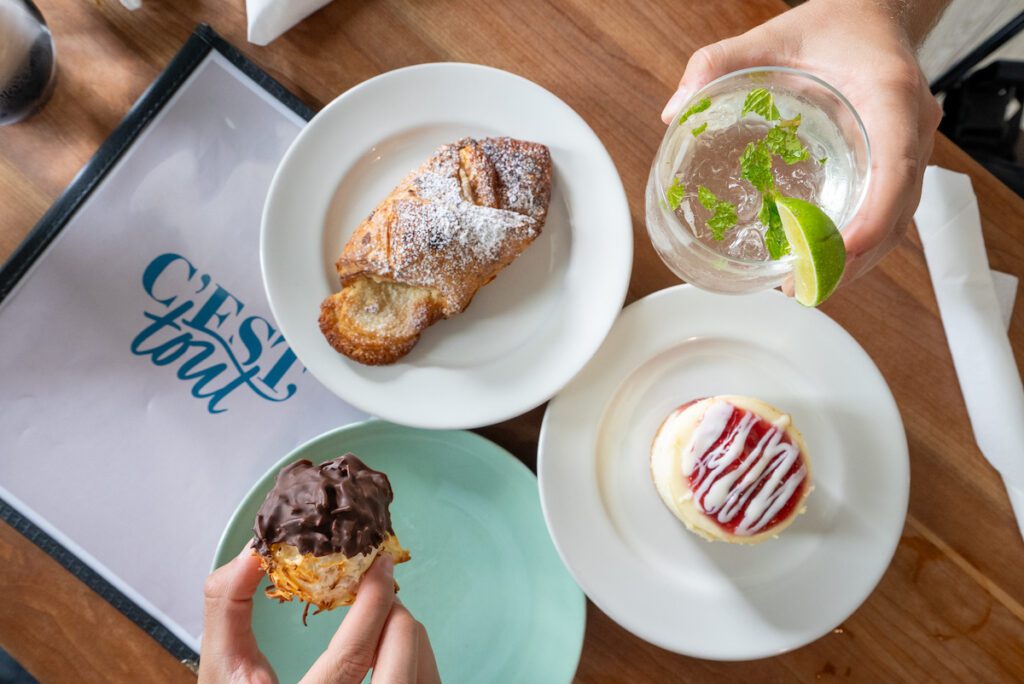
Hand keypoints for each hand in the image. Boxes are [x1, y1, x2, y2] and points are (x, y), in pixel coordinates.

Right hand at [199, 544, 439, 683]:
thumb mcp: (223, 669)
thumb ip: (228, 607)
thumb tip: (254, 555)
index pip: (354, 656)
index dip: (373, 603)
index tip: (380, 565)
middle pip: (402, 661)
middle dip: (394, 613)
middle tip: (375, 589)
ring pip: (422, 672)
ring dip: (404, 636)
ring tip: (376, 621)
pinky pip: (424, 683)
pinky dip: (411, 659)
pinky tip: (383, 652)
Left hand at [661, 0, 944, 282]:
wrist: (875, 12)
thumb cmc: (833, 25)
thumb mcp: (771, 34)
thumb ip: (718, 63)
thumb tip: (675, 109)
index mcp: (890, 97)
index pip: (896, 167)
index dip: (872, 216)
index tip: (839, 250)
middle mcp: (911, 128)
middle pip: (899, 211)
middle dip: (856, 258)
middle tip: (804, 288)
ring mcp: (910, 147)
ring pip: (899, 220)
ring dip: (858, 261)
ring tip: (807, 287)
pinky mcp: (899, 162)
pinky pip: (889, 210)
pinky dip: (860, 243)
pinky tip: (820, 260)